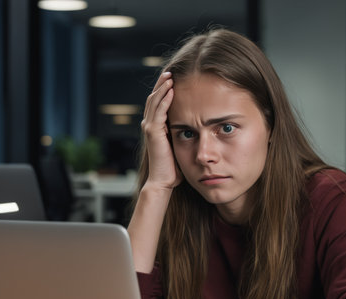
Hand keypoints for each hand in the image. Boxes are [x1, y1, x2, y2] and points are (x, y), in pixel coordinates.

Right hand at [141, 72, 182, 189]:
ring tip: (170, 75)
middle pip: (154, 98)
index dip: (165, 90)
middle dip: (162, 84)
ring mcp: (150, 128)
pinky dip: (164, 99)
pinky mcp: (153, 132)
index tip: (175, 79)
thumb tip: (196, 128)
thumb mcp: (179, 146)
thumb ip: (182, 134)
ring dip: (162, 87)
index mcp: (156, 127)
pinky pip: (158, 111)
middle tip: (171, 71)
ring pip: (154, 101)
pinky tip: (171, 90)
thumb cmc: (172, 167)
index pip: (159, 103)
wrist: (163, 181)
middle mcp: (150, 125)